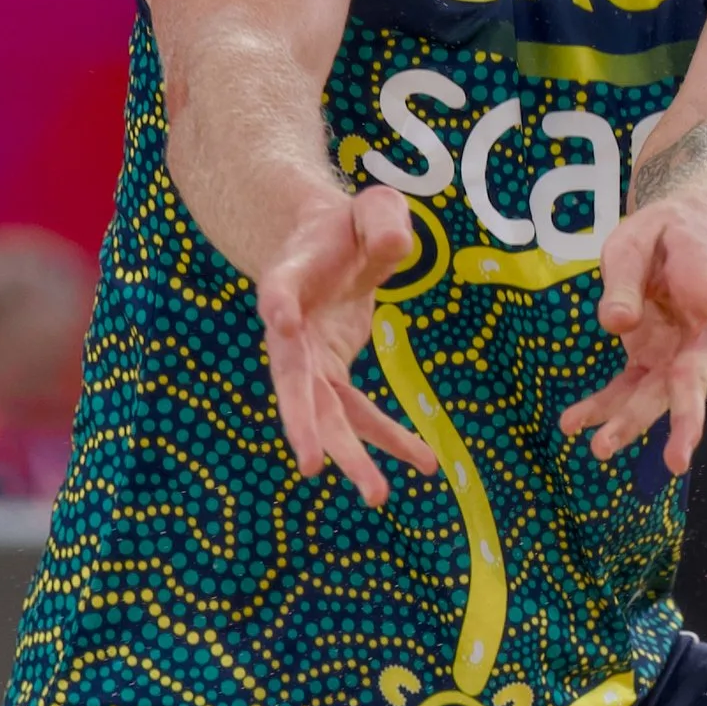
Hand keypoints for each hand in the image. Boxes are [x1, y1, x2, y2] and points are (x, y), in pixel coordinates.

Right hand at [256, 184, 442, 505]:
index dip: (281, 303)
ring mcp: (310, 358)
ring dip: (351, 455)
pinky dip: (390, 438)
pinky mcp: (333, 372)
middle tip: (313, 466)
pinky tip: (426, 463)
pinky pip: (360, 412)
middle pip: (294, 382)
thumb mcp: (371, 209)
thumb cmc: (347, 223)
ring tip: (378, 496)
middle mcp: (290, 329)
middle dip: (305, 426)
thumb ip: (381, 221)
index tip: (281, 318)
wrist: (323, 244)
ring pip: (327, 414)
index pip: (280, 289)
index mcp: (289, 277)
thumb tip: (395, 245)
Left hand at [560, 199, 706, 474]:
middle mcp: (702, 331)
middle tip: (678, 460)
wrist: (679, 242)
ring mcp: (677, 352)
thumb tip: (616, 325)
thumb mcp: (635, 241)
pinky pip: (628, 389)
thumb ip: (625, 280)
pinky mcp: (652, 361)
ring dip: (631, 422)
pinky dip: (601, 407)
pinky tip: (571, 425)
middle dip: (684, 418)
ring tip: (600, 447)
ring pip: (659, 394)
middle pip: (694, 376)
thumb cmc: (662, 236)